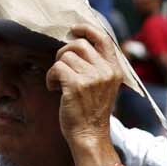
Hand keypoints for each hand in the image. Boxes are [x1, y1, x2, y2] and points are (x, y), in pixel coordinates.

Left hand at [47, 23, 122, 148]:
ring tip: (60, 84)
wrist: (90, 136)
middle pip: (79, 44)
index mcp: (115, 70)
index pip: (103, 38)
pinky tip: (54, 88)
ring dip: (57, 68)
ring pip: (65, 56)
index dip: (87, 29)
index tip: (74, 29)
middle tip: (61, 68)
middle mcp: (106, 71)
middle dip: (64, 52)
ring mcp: (92, 77)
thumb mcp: (104, 86)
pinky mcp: (76, 85)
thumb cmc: (92, 112)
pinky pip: (56, 68)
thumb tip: (78, 43)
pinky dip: (51, 77)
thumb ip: (98, 66)